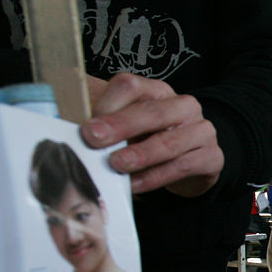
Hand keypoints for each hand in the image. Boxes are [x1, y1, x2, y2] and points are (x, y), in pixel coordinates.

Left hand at [80, 72, 222, 196]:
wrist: (191, 162)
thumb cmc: (149, 140)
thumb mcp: (124, 126)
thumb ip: (99, 121)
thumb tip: (60, 120)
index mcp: (156, 91)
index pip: (132, 86)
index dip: (108, 103)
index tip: (87, 124)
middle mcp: (183, 106)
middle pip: (152, 112)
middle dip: (121, 126)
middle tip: (93, 138)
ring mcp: (201, 130)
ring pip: (171, 141)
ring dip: (140, 154)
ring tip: (116, 166)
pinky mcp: (212, 157)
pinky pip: (184, 166)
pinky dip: (157, 177)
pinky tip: (136, 185)